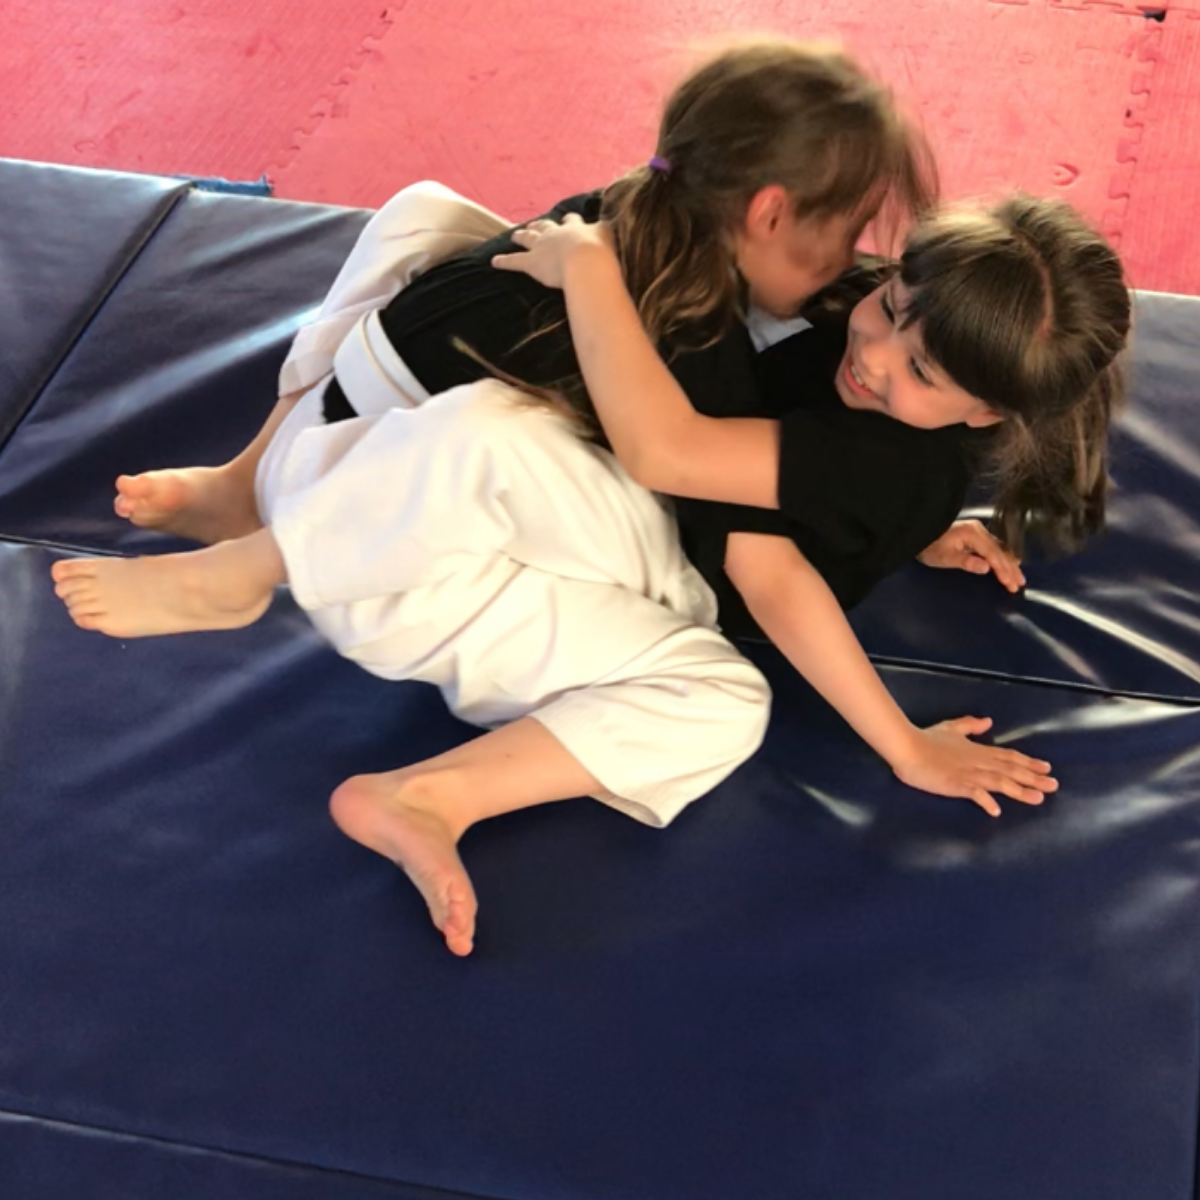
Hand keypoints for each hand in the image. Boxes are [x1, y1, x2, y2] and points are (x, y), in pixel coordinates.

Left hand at [492, 213, 614, 289]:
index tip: (568, 219)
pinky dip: (503, 261)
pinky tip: (493, 261)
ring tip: (514, 235)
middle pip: (546, 226)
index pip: (571, 222)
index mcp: (576, 228)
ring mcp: (542, 247)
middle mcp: (556, 233)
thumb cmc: (601, 254)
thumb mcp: (611, 237)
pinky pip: (514, 262)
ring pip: (528, 238)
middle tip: (535, 224)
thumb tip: (621, 222)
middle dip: (541, 225)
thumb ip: (611, 231)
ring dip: (521, 235)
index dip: (569, 221)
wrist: (586, 262)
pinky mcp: (532, 263)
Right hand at [890, 716, 1057, 817]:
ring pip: (999, 782)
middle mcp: (978, 762)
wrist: (907, 747)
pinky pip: (973, 793)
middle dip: (1033, 778)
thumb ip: (970, 725)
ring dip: (1019, 790)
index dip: (1028, 763)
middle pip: (1010, 770)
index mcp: (978, 750)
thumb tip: (988, 721)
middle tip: (1054, 785)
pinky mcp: (955, 783)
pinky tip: (996, 811)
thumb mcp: (950, 728)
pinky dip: (985, 801)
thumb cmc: (927, 738)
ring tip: (1038, 798)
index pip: (1008, 757)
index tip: (1046, 768)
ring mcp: (968, 773)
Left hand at [917, 519, 1024, 592]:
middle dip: (1011, 568)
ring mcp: (978, 531)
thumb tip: (987, 567)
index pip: (993, 554)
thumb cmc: (929, 547)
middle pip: (1000, 551)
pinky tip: (1008, 563)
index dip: (1003, 570)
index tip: (1010, 584)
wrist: (918, 534)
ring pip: (999, 549)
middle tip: (1019, 584)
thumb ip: (966, 562)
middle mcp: (979, 530)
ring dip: (1009, 563)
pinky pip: (994, 547)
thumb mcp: (945, 558)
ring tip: (1018, 577)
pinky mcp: (975, 535)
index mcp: (973, 534)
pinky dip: (1002, 558)